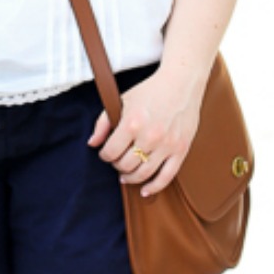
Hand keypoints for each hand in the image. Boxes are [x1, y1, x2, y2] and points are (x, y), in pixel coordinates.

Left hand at [88, 68, 202, 195]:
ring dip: (131, 177)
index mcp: (132, 123)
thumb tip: (92, 144)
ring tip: (127, 174)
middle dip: (117, 165)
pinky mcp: (181, 150)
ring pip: (143, 174)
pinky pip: (167, 177)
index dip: (104, 156)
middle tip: (118, 160)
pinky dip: (154, 187)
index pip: (110, 153)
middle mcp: (149, 136)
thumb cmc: (151, 90)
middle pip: (125, 165)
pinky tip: (145, 191)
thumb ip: (103, 122)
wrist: (182, 82)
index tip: (106, 153)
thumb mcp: (122, 100)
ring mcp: (167, 145)